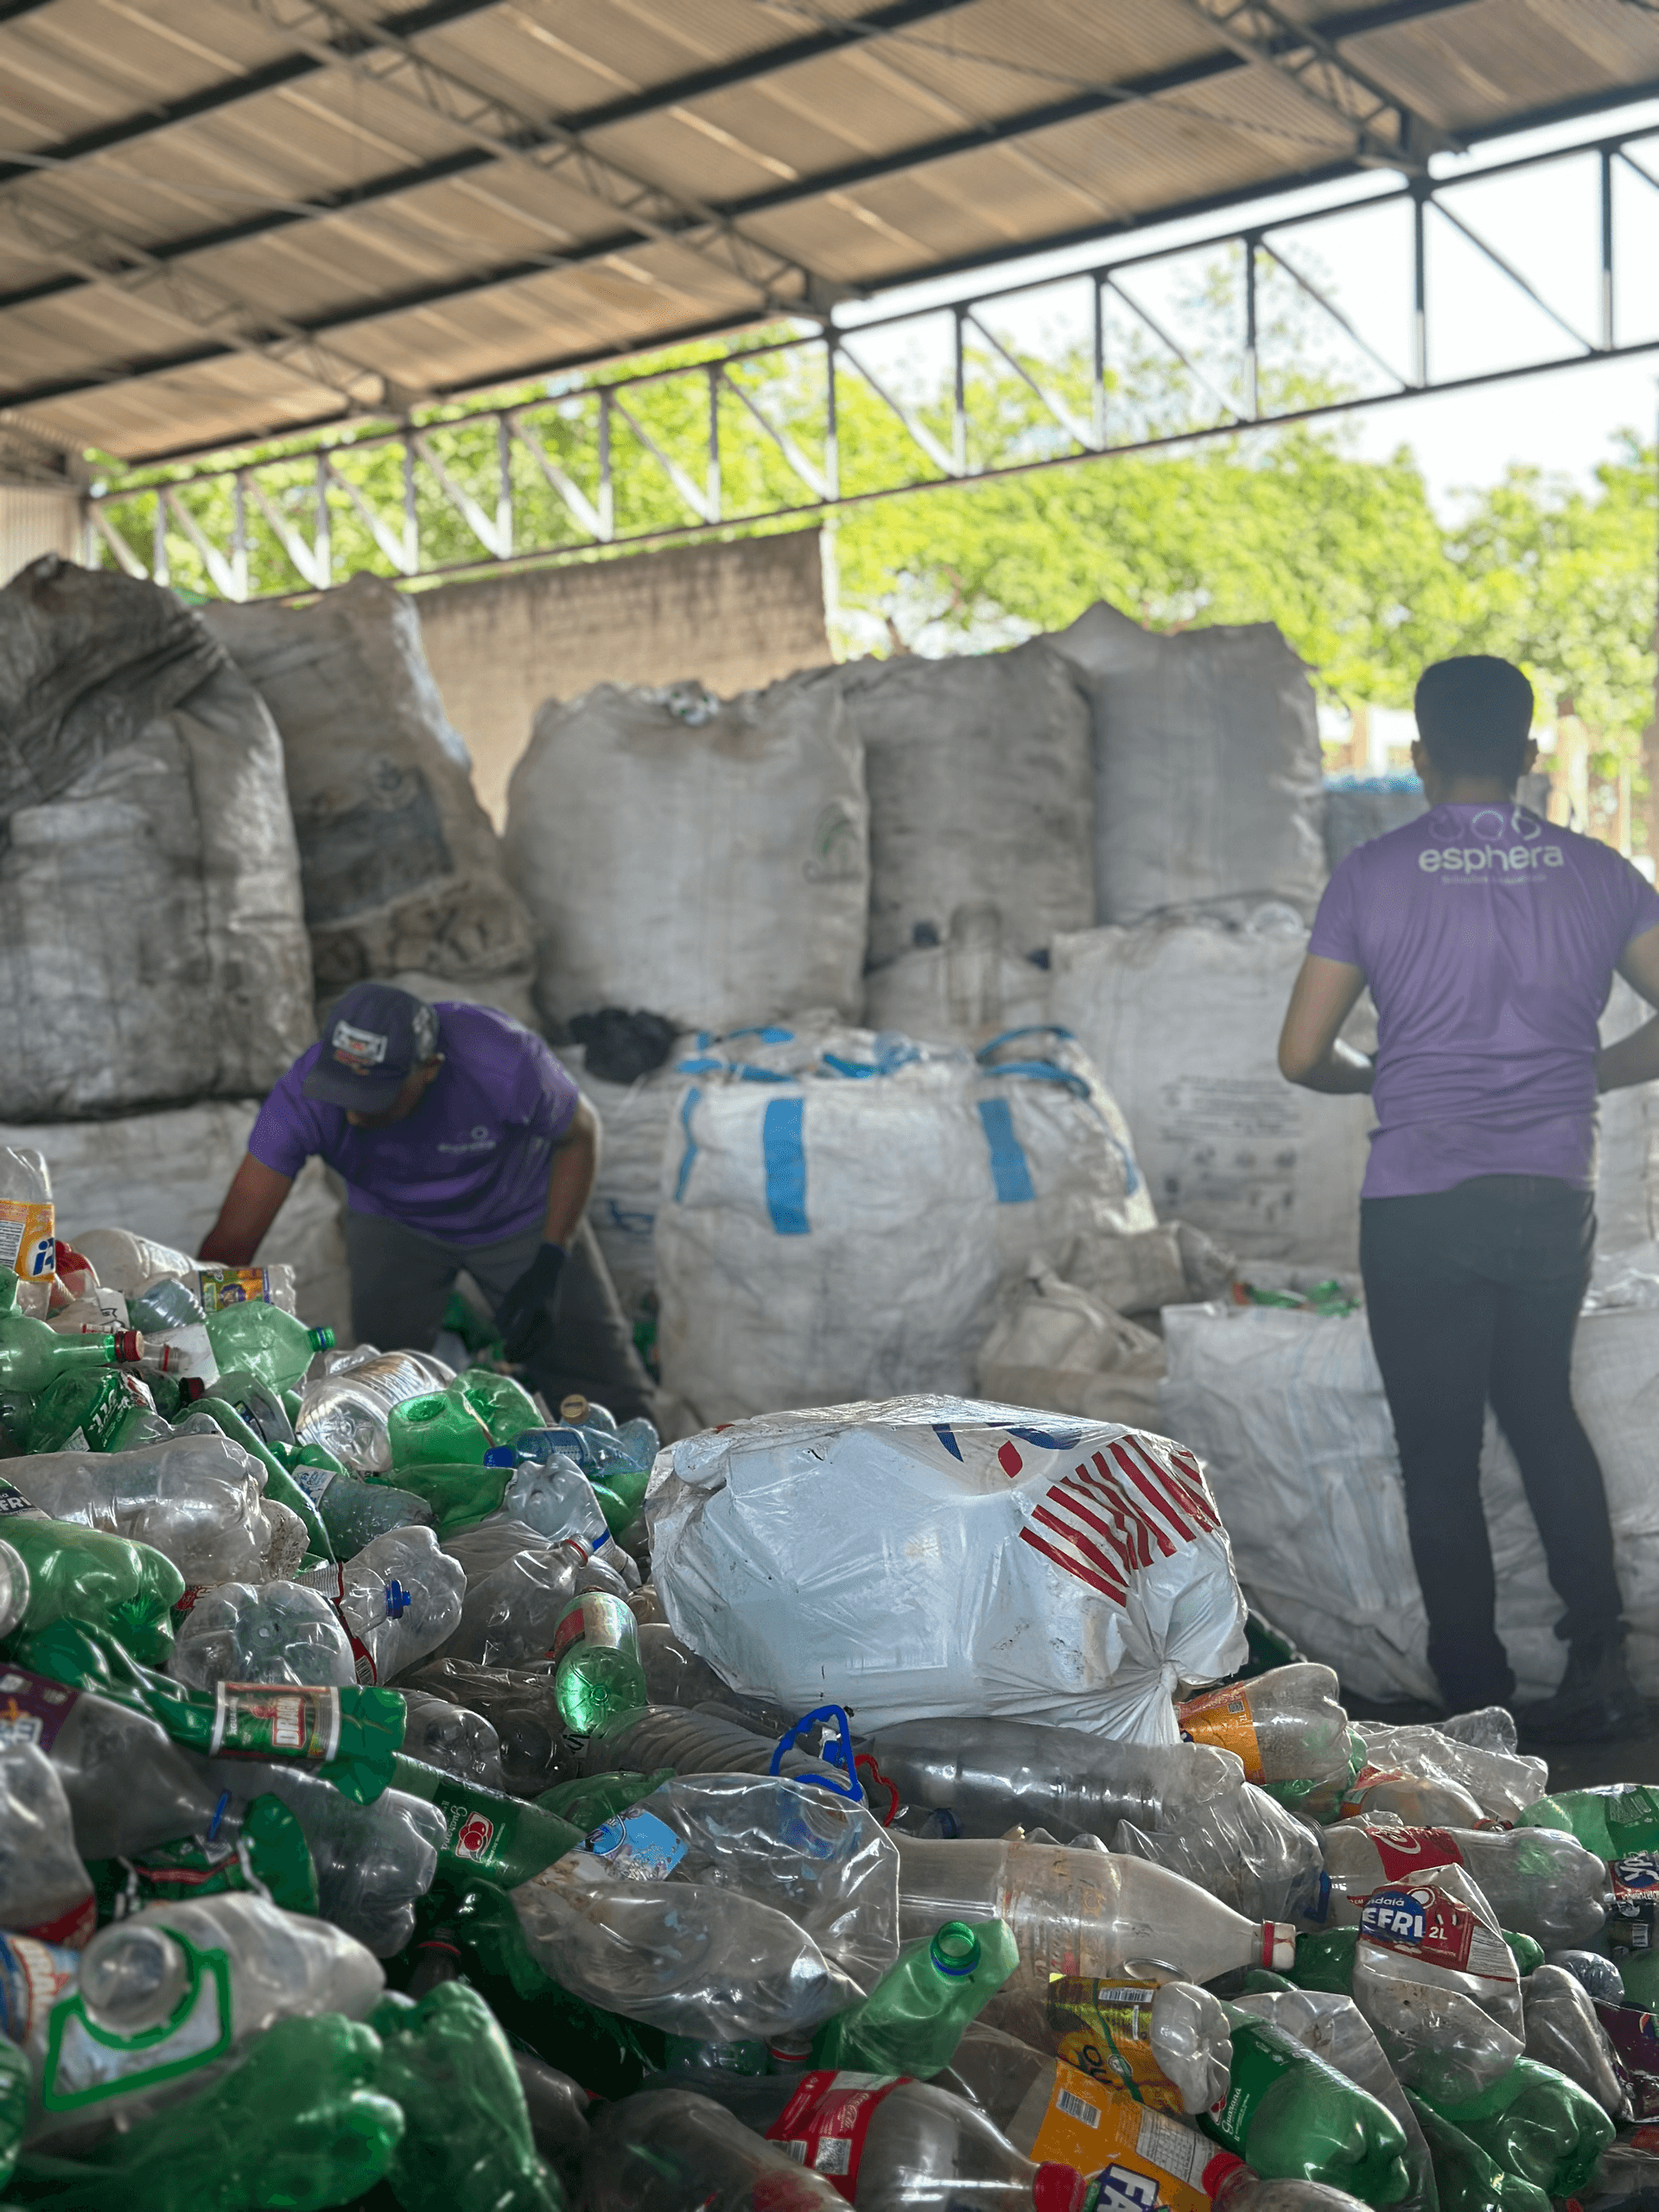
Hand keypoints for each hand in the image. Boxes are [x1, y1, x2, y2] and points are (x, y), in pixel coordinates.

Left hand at [495, 1241, 565, 1356]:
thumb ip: (504, 1313)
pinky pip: (544, 1341)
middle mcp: (547, 1317)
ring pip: (540, 1344)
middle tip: (504, 1358)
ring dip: (527, 1354)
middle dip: (519, 1352)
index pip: (523, 1331)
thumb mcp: (512, 1294)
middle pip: (533, 1342)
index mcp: (535, 1307)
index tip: (501, 1349)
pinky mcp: (554, 1324)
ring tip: (513, 1359)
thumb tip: (498, 1332)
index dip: (512, 1343)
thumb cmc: (527, 1282)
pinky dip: (534, 1349)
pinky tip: (523, 1353)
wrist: (549, 1273)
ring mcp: (553, 1321)